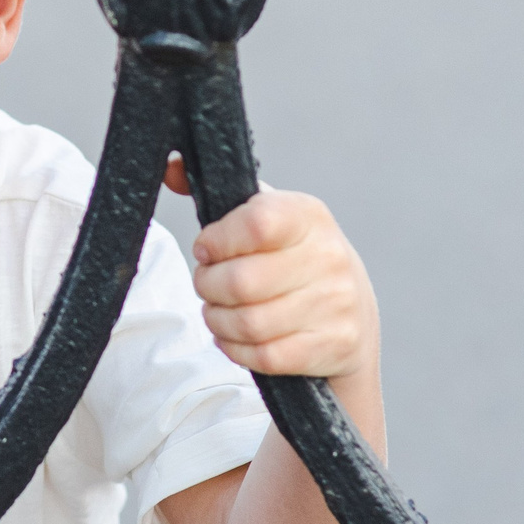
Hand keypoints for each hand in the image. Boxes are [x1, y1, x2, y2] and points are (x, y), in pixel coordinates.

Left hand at [167, 158, 376, 379]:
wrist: (353, 310)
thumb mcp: (265, 216)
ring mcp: (336, 303)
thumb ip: (217, 195)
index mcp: (307, 215)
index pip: (255, 223)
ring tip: (217, 311)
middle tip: (206, 285)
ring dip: (217, 320)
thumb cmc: (291, 256)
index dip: (216, 241)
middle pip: (241, 282)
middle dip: (207, 286)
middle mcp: (329, 256)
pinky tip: (235, 337)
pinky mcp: (335, 344)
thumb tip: (170, 168)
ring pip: (249, 323)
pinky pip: (266, 355)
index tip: (206, 249)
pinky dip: (237, 349)